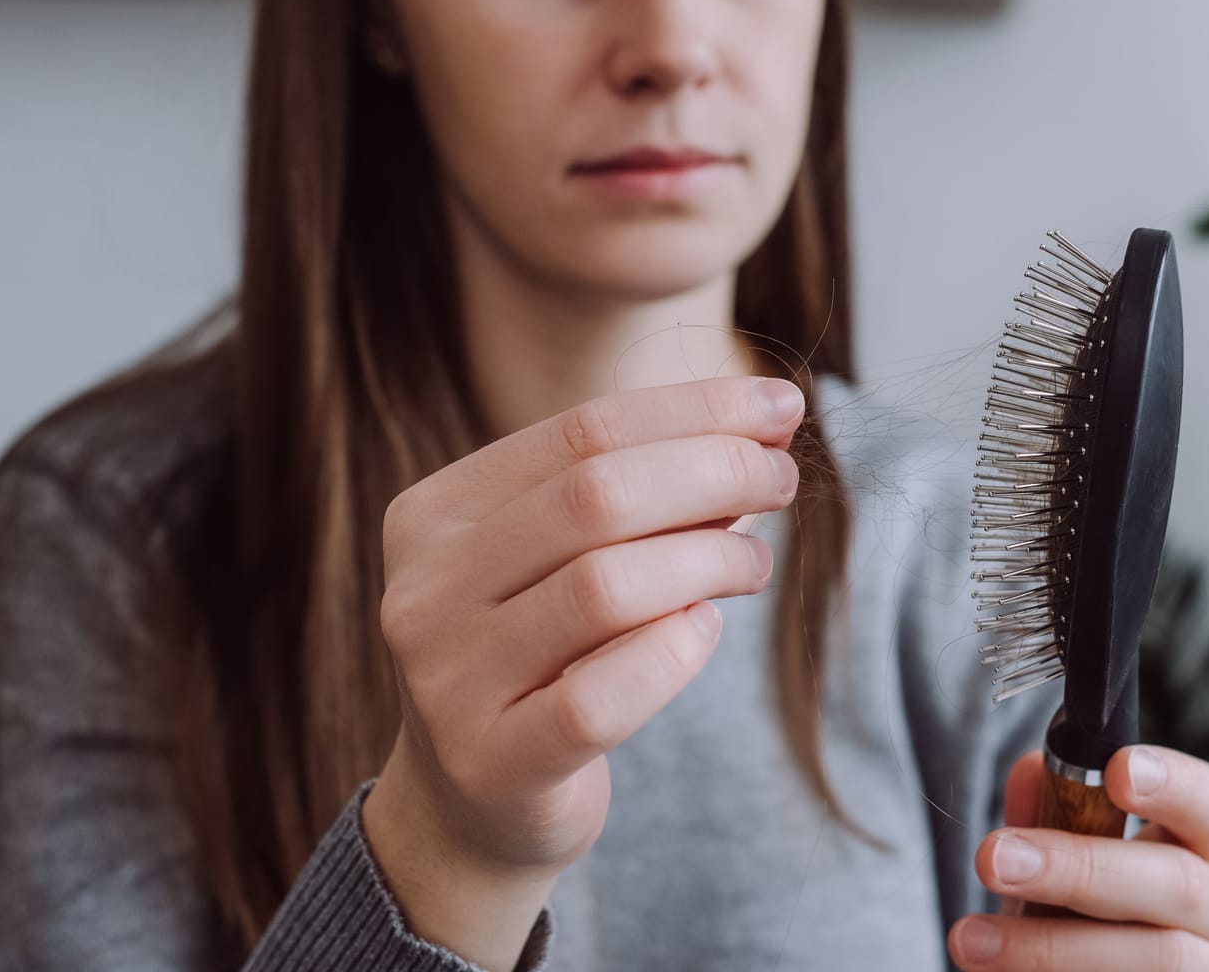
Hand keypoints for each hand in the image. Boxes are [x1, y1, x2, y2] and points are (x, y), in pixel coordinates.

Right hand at [362, 375, 804, 969]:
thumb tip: (767, 419)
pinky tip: (705, 630)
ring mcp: (447, 681)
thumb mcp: (577, 556)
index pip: (582, 429)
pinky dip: (677, 651)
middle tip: (784, 478)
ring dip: (709, 560)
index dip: (696, 410)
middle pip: (598, 495)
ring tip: (753, 564)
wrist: (474, 803)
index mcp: (433, 515)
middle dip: (715, 471)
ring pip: (606, 587)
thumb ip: (650, 491)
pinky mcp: (492, 761)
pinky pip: (603, 696)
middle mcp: (424, 590)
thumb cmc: (546, 654)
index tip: (782, 406)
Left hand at [949, 746, 1208, 970]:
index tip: (1116, 770)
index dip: (1173, 783)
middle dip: (1079, 869)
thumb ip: (1057, 817)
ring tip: (970, 941)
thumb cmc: (1100, 922)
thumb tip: (1029, 770)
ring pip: (1158, 959)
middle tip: (993, 859)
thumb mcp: (1079, 867)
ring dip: (1051, 948)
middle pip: (1178, 886)